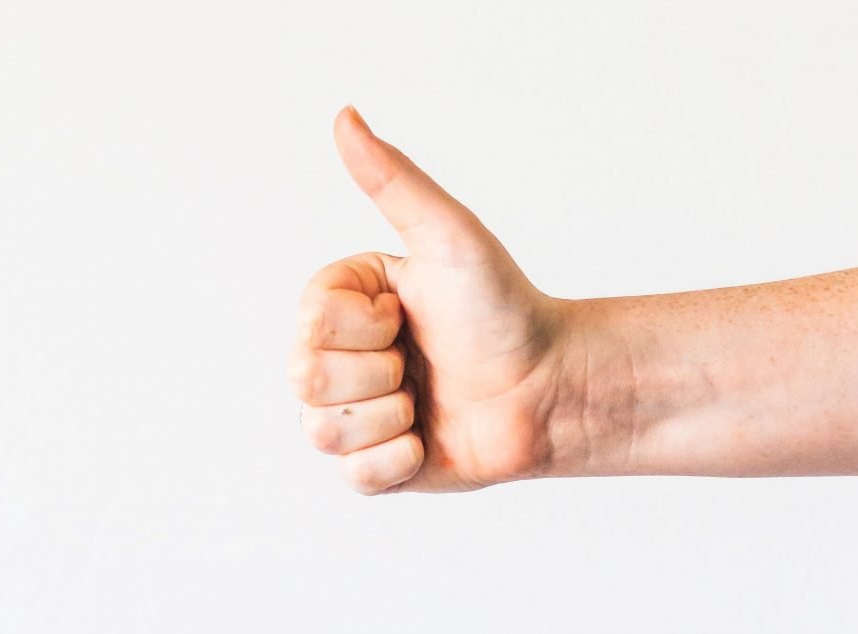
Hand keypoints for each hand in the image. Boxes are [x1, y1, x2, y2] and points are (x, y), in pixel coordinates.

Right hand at [290, 107, 568, 493]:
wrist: (552, 387)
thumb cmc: (504, 308)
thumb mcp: (448, 238)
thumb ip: (392, 180)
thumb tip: (345, 115)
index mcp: (344, 304)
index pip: (308, 325)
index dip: (366, 328)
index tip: (410, 316)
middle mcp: (342, 356)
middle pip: (305, 381)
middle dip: (379, 374)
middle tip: (422, 362)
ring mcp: (358, 411)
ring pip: (322, 432)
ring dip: (389, 417)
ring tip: (428, 400)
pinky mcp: (378, 464)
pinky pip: (352, 477)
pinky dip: (397, 461)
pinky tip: (429, 438)